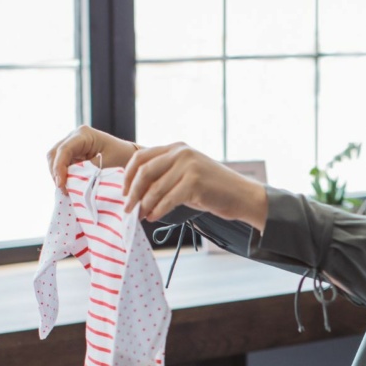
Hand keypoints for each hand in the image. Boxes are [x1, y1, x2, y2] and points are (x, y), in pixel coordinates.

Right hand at [45, 125, 137, 190]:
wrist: (127, 155)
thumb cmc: (120, 157)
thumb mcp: (106, 164)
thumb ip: (87, 171)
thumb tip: (69, 181)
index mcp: (84, 134)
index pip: (64, 150)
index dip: (59, 168)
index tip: (61, 184)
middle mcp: (74, 136)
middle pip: (54, 153)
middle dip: (55, 172)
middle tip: (63, 189)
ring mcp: (71, 144)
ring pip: (54, 159)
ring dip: (57, 175)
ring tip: (66, 189)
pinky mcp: (72, 153)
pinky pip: (60, 164)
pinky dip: (61, 175)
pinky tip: (68, 186)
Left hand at [123, 142, 267, 229]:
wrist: (242, 195)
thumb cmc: (213, 188)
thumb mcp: (187, 173)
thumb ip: (166, 175)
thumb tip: (136, 190)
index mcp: (177, 147)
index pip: (141, 157)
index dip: (127, 176)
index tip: (124, 192)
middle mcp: (181, 152)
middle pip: (144, 171)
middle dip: (132, 192)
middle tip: (128, 208)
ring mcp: (189, 166)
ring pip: (155, 188)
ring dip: (144, 205)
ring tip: (141, 216)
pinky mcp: (195, 183)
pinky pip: (167, 199)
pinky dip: (157, 211)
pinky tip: (153, 217)